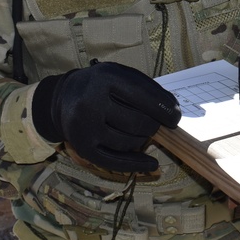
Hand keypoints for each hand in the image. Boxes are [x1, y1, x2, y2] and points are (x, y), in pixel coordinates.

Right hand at [31, 62, 180, 172]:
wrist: (63, 97)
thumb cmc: (101, 85)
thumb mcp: (121, 75)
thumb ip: (147, 88)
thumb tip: (173, 111)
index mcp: (106, 78)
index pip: (144, 96)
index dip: (164, 109)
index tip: (176, 117)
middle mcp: (91, 102)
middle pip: (138, 122)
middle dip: (154, 126)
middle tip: (156, 125)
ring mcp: (85, 127)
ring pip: (128, 142)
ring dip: (143, 140)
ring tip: (143, 132)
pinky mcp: (82, 148)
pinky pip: (114, 161)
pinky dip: (136, 164)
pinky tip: (152, 165)